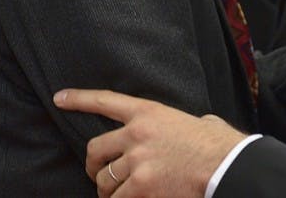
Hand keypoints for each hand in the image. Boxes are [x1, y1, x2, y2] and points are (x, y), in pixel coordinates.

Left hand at [53, 89, 245, 197]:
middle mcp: (136, 134)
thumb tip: (200, 126)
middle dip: (93, 166)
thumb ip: (185, 124)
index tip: (59, 98)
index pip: (105, 101)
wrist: (226, 165)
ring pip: (103, 181)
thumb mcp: (198, 122)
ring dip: (109, 191)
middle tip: (99, 175)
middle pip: (95, 150)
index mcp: (149, 112)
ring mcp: (136, 162)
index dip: (79, 99)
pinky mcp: (139, 187)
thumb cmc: (218, 144)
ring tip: (121, 195)